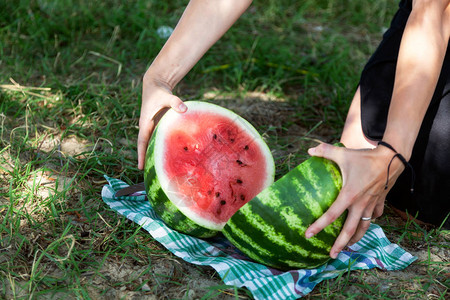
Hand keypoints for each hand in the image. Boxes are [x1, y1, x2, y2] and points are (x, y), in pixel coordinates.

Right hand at [137, 76, 186, 169]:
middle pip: (146, 147)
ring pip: (153, 144)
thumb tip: (184, 109)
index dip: (141, 155)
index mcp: (145, 123)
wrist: (155, 85)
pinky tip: (170, 156)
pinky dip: (163, 147)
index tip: (140, 167)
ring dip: (155, 155)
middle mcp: (147, 127)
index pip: (142, 142)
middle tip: (150, 175)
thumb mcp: (166, 96)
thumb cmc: (159, 91)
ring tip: (160, 170)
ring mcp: (153, 127)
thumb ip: (175, 102)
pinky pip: (159, 139)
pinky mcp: (158, 126)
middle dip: (147, 159)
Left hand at [304, 142, 404, 257]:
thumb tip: (309, 150)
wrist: (392, 158)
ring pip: (364, 227)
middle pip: (349, 230)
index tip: (308, 235)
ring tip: (348, 247)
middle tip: (331, 255)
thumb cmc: (366, 157)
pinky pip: (374, 216)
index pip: (331, 214)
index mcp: (349, 195)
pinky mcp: (380, 202)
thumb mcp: (343, 153)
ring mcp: (371, 205)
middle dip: (340, 244)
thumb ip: (325, 151)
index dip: (318, 226)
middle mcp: (360, 204)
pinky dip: (368, 222)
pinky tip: (364, 224)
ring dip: (355, 238)